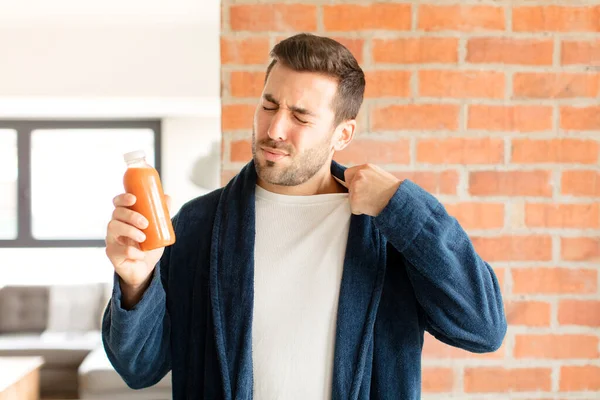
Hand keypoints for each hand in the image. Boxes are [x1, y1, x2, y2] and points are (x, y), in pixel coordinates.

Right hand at [105, 193, 171, 307]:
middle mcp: (115, 226)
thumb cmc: (148, 246)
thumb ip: (162, 214)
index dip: (123, 198)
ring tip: (143, 238)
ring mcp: (111, 239)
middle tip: (145, 223)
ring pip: (113, 227)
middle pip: (116, 213)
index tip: (134, 199)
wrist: (145, 269)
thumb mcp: (158, 229)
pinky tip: (141, 254)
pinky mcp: (112, 254)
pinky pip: (119, 250)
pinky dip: (132, 252)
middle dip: (131, 216)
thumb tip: (167, 197)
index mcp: (124, 217)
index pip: (118, 203)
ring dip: (130, 230)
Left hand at [342, 164, 400, 215]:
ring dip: (359, 202)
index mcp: (365, 167)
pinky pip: (354, 208)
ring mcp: (356, 187)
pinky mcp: (354, 200)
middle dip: (356, 193)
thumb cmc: (393, 190)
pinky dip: (360, 211)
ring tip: (373, 201)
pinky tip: (371, 207)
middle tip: (370, 196)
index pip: (347, 174)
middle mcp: (359, 175)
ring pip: (351, 198)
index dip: (352, 182)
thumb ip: (367, 176)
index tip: (360, 188)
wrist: (398, 200)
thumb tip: (357, 180)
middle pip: (349, 187)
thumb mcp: (379, 175)